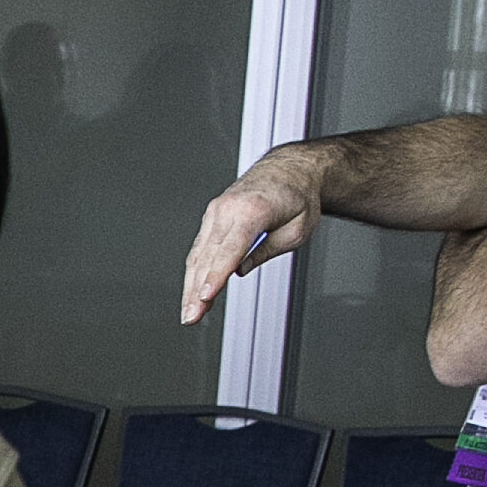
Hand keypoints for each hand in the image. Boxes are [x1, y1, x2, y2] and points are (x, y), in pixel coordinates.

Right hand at [180, 146, 326, 324]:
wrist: (290, 170)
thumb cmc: (297, 197)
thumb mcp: (295, 230)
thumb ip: (266, 252)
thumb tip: (239, 270)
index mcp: (253, 210)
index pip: (229, 250)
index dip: (215, 276)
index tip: (204, 297)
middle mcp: (228, 209)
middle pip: (208, 256)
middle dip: (197, 290)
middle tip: (192, 317)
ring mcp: (216, 211)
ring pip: (198, 255)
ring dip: (191, 286)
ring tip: (190, 312)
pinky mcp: (212, 217)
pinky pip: (200, 248)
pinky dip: (195, 271)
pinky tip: (192, 291)